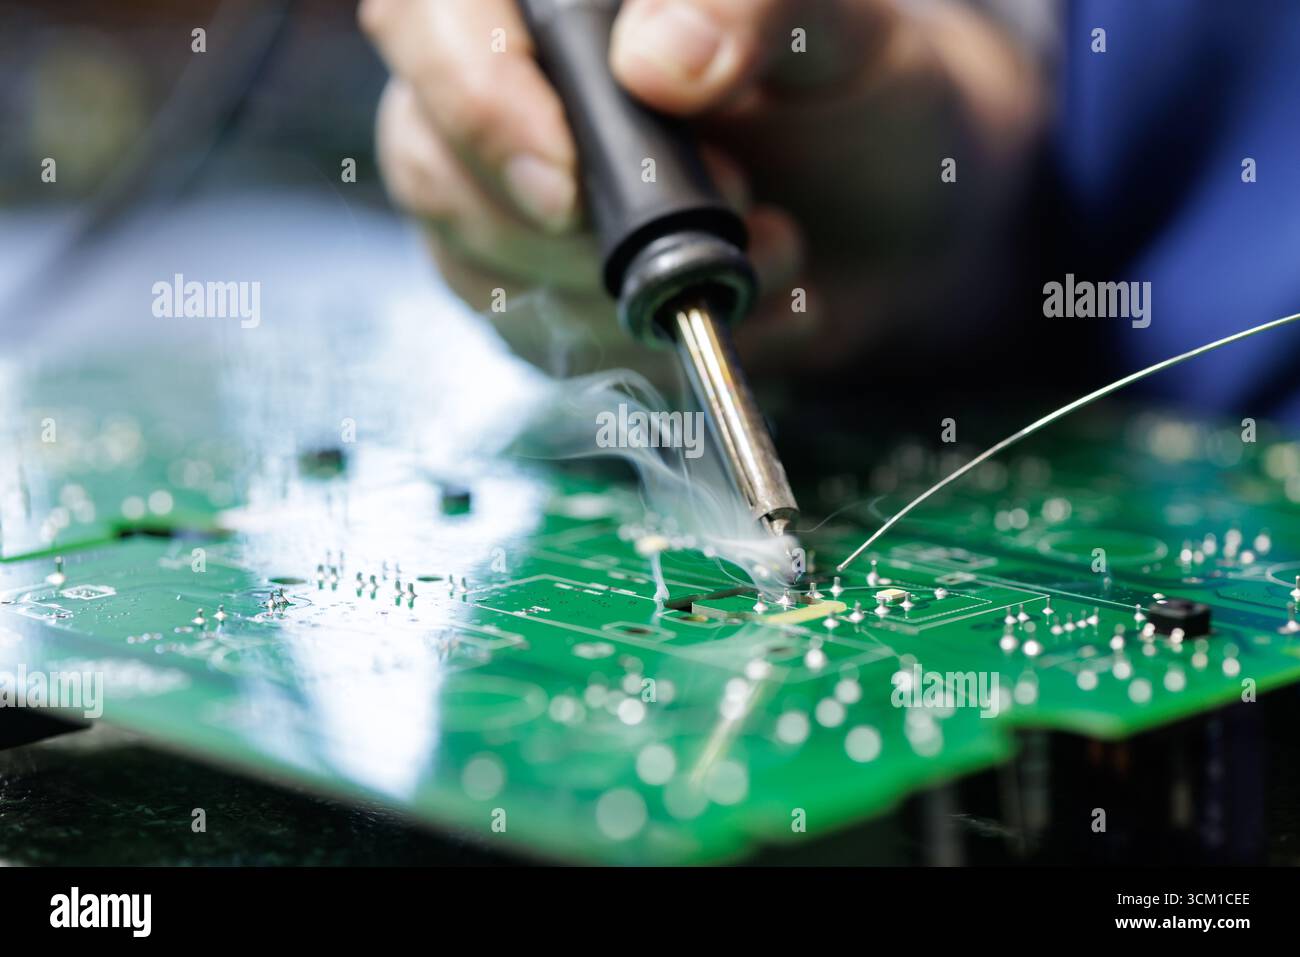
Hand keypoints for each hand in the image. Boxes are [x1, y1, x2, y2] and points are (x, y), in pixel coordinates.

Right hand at [360, 0, 1040, 379]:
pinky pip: (533, 334)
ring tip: (767, 256)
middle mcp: (508, 85)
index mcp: (558, 3)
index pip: (434, 19)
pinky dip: (634, 346)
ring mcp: (506, 190)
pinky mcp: (532, 283)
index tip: (565, 187)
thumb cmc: (857, 96)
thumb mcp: (841, 29)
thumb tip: (658, 61)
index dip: (476, 100)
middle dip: (569, 225)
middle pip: (431, 154)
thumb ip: (755, 6)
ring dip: (618, 290)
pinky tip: (732, 314)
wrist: (890, 215)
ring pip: (474, 255)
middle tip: (731, 213)